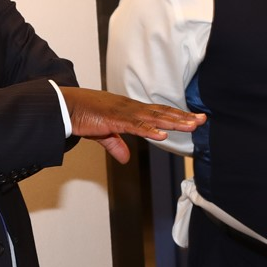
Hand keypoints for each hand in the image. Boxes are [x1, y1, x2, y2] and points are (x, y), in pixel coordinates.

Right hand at [61, 87, 204, 164]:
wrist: (64, 107)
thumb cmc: (82, 116)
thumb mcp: (103, 134)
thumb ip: (116, 145)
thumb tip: (126, 158)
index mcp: (129, 110)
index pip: (158, 113)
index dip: (176, 116)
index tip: (193, 120)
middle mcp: (130, 108)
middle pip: (161, 113)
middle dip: (182, 117)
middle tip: (202, 120)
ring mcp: (123, 112)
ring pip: (153, 118)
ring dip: (172, 122)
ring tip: (190, 126)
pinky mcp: (113, 120)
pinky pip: (134, 126)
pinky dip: (148, 130)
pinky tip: (161, 134)